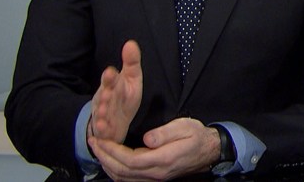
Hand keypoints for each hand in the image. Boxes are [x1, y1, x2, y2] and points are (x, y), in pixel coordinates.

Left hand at [88, 118, 219, 180]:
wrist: (209, 151)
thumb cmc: (197, 135)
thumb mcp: (185, 126)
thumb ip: (165, 133)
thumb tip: (146, 139)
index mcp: (163, 159)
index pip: (130, 160)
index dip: (112, 151)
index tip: (102, 139)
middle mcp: (157, 173)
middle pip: (123, 172)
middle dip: (105, 157)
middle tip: (94, 142)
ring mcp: (155, 178)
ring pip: (124, 178)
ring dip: (108, 165)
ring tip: (98, 150)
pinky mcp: (154, 178)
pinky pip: (129, 179)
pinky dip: (116, 171)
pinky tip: (110, 161)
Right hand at [89, 40, 142, 143]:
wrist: (113, 123)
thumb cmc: (123, 98)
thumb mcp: (130, 79)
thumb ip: (131, 62)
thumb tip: (131, 42)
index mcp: (112, 86)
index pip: (111, 80)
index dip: (110, 77)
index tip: (111, 72)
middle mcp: (105, 99)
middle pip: (105, 96)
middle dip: (105, 94)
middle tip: (106, 92)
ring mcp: (104, 115)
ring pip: (102, 113)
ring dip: (102, 111)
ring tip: (104, 110)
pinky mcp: (104, 130)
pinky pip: (103, 130)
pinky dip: (102, 129)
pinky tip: (102, 127)